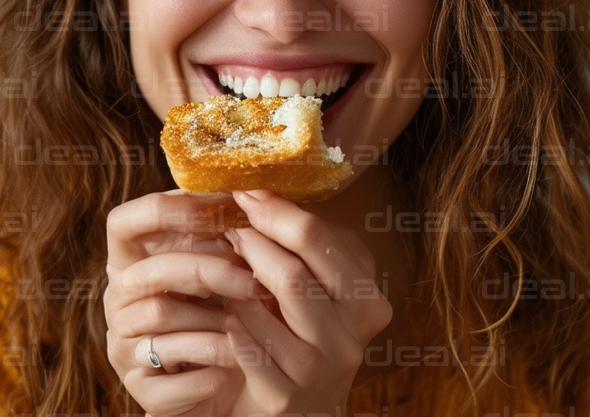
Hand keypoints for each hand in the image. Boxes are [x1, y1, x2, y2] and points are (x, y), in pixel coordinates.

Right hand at [104, 190, 270, 414]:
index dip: (166, 211)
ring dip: (214, 319)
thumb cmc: (218, 316)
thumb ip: (218, 238)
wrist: (219, 387)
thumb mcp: (215, 272)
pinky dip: (212, 363)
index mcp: (129, 263)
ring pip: (161, 316)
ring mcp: (123, 345)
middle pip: (150, 271)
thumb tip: (251, 195)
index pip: (122, 223)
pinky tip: (238, 361)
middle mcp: (118, 301)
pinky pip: (173, 369)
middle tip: (253, 281)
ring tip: (252, 325)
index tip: (219, 209)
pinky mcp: (140, 387)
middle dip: (207, 270)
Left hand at [218, 188, 392, 414]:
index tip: (246, 194)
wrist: (302, 406)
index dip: (277, 212)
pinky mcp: (286, 397)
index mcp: (367, 301)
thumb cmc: (306, 332)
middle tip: (228, 228)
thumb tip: (261, 195)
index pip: (319, 241)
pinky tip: (226, 314)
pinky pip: (248, 348)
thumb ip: (308, 247)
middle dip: (252, 243)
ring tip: (222, 268)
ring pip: (266, 308)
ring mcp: (319, 370)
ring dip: (236, 283)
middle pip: (292, 273)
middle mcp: (351, 337)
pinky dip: (232, 323)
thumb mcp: (322, 288)